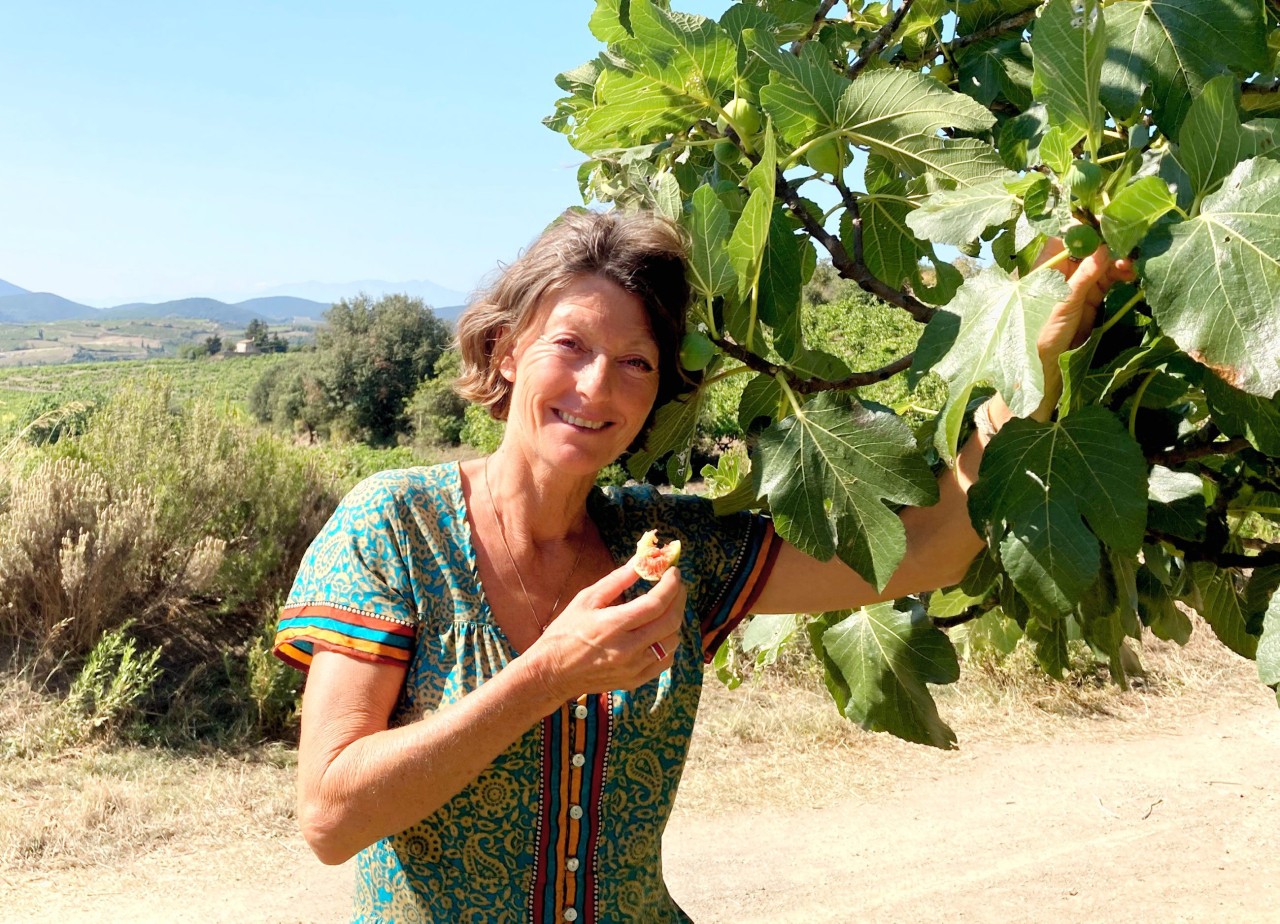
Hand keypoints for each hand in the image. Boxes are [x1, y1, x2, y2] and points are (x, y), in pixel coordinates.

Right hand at [527, 562, 685, 701]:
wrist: (552, 673)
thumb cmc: (565, 632)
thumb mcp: (586, 600)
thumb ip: (617, 580)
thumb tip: (640, 561)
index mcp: (614, 625)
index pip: (656, 603)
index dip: (671, 585)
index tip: (674, 571)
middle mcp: (628, 649)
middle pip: (670, 621)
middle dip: (679, 598)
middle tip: (676, 585)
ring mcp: (634, 668)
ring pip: (672, 642)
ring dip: (675, 620)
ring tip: (667, 606)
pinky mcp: (635, 680)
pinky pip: (665, 661)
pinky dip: (668, 643)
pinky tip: (660, 632)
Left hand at [989, 236, 1135, 426]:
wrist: (1043, 367)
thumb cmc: (1040, 333)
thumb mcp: (1062, 302)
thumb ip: (1083, 275)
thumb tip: (1102, 247)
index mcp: (1045, 264)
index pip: (1066, 233)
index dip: (1087, 224)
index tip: (1112, 218)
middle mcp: (1061, 268)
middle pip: (1089, 244)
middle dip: (1111, 240)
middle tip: (1133, 238)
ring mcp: (1077, 281)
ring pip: (1103, 260)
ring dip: (1120, 257)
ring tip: (1134, 262)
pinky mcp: (1090, 295)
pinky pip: (1109, 277)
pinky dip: (1121, 272)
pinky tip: (1132, 272)